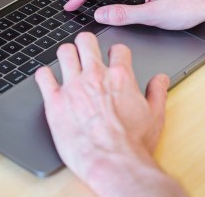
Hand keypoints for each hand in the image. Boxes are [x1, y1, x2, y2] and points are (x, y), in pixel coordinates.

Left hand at [35, 33, 181, 195]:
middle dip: (86, 44)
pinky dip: (44, 75)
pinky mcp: (55, 102)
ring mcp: (73, 87)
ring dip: (66, 55)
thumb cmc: (133, 144)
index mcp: (120, 77)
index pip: (117, 49)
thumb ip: (157, 93)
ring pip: (64, 52)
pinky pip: (43, 76)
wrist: (113, 163)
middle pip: (86, 41)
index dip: (116, 52)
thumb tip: (160, 79)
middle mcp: (95, 76)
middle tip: (85, 51)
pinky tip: (48, 80)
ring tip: (67, 62)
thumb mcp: (155, 117)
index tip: (112, 58)